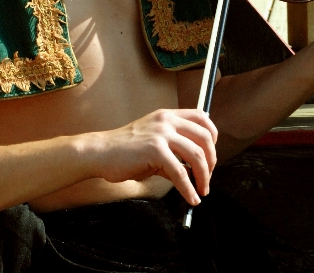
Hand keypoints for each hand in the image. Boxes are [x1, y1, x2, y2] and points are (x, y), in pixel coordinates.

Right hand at [94, 108, 217, 205]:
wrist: (101, 152)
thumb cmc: (125, 149)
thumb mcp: (154, 140)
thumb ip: (174, 148)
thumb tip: (193, 167)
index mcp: (168, 115)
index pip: (201, 117)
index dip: (212, 136)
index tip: (211, 155)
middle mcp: (167, 120)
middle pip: (204, 137)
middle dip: (211, 161)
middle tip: (208, 178)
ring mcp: (161, 134)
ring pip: (196, 155)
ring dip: (204, 177)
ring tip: (202, 191)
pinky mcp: (155, 151)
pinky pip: (180, 172)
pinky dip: (188, 189)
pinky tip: (191, 198)